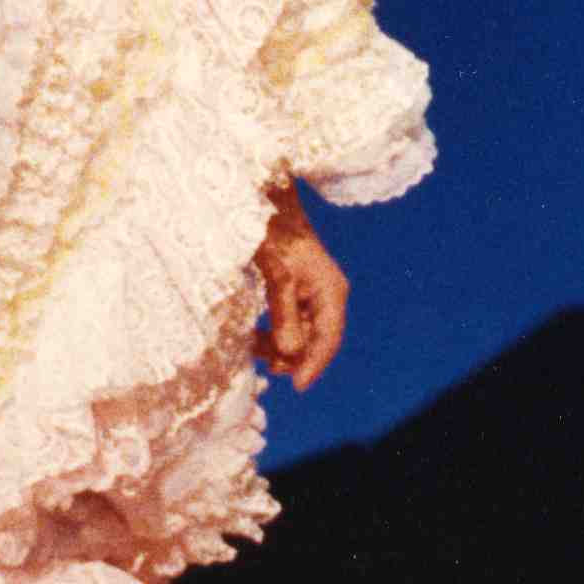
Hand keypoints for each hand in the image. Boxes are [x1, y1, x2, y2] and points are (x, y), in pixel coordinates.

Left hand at [254, 183, 349, 387]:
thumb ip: (283, 313)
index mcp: (330, 290)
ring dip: (280, 345)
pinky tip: (254, 335)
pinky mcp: (297, 289)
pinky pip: (290, 321)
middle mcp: (327, 294)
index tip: (295, 387)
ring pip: (301, 333)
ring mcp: (313, 292)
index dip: (313, 365)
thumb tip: (290, 352)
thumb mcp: (275, 272)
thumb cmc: (269, 231)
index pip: (328, 339)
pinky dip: (274, 332)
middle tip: (262, 361)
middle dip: (292, 356)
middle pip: (316, 340)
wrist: (261, 197)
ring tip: (253, 347)